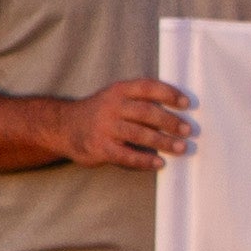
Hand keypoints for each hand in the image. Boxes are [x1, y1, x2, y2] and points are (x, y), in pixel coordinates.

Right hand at [56, 77, 193, 168]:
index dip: (168, 93)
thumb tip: (177, 111)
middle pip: (147, 112)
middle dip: (170, 121)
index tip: (187, 103)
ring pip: (139, 134)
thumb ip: (139, 100)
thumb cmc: (100, 113)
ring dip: (163, 142)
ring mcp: (105, 128)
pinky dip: (145, 161)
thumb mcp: (114, 97)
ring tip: (181, 147)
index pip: (147, 87)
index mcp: (119, 90)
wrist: (62, 126)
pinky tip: (159, 163)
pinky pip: (126, 156)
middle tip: (188, 130)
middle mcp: (112, 106)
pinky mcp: (100, 148)